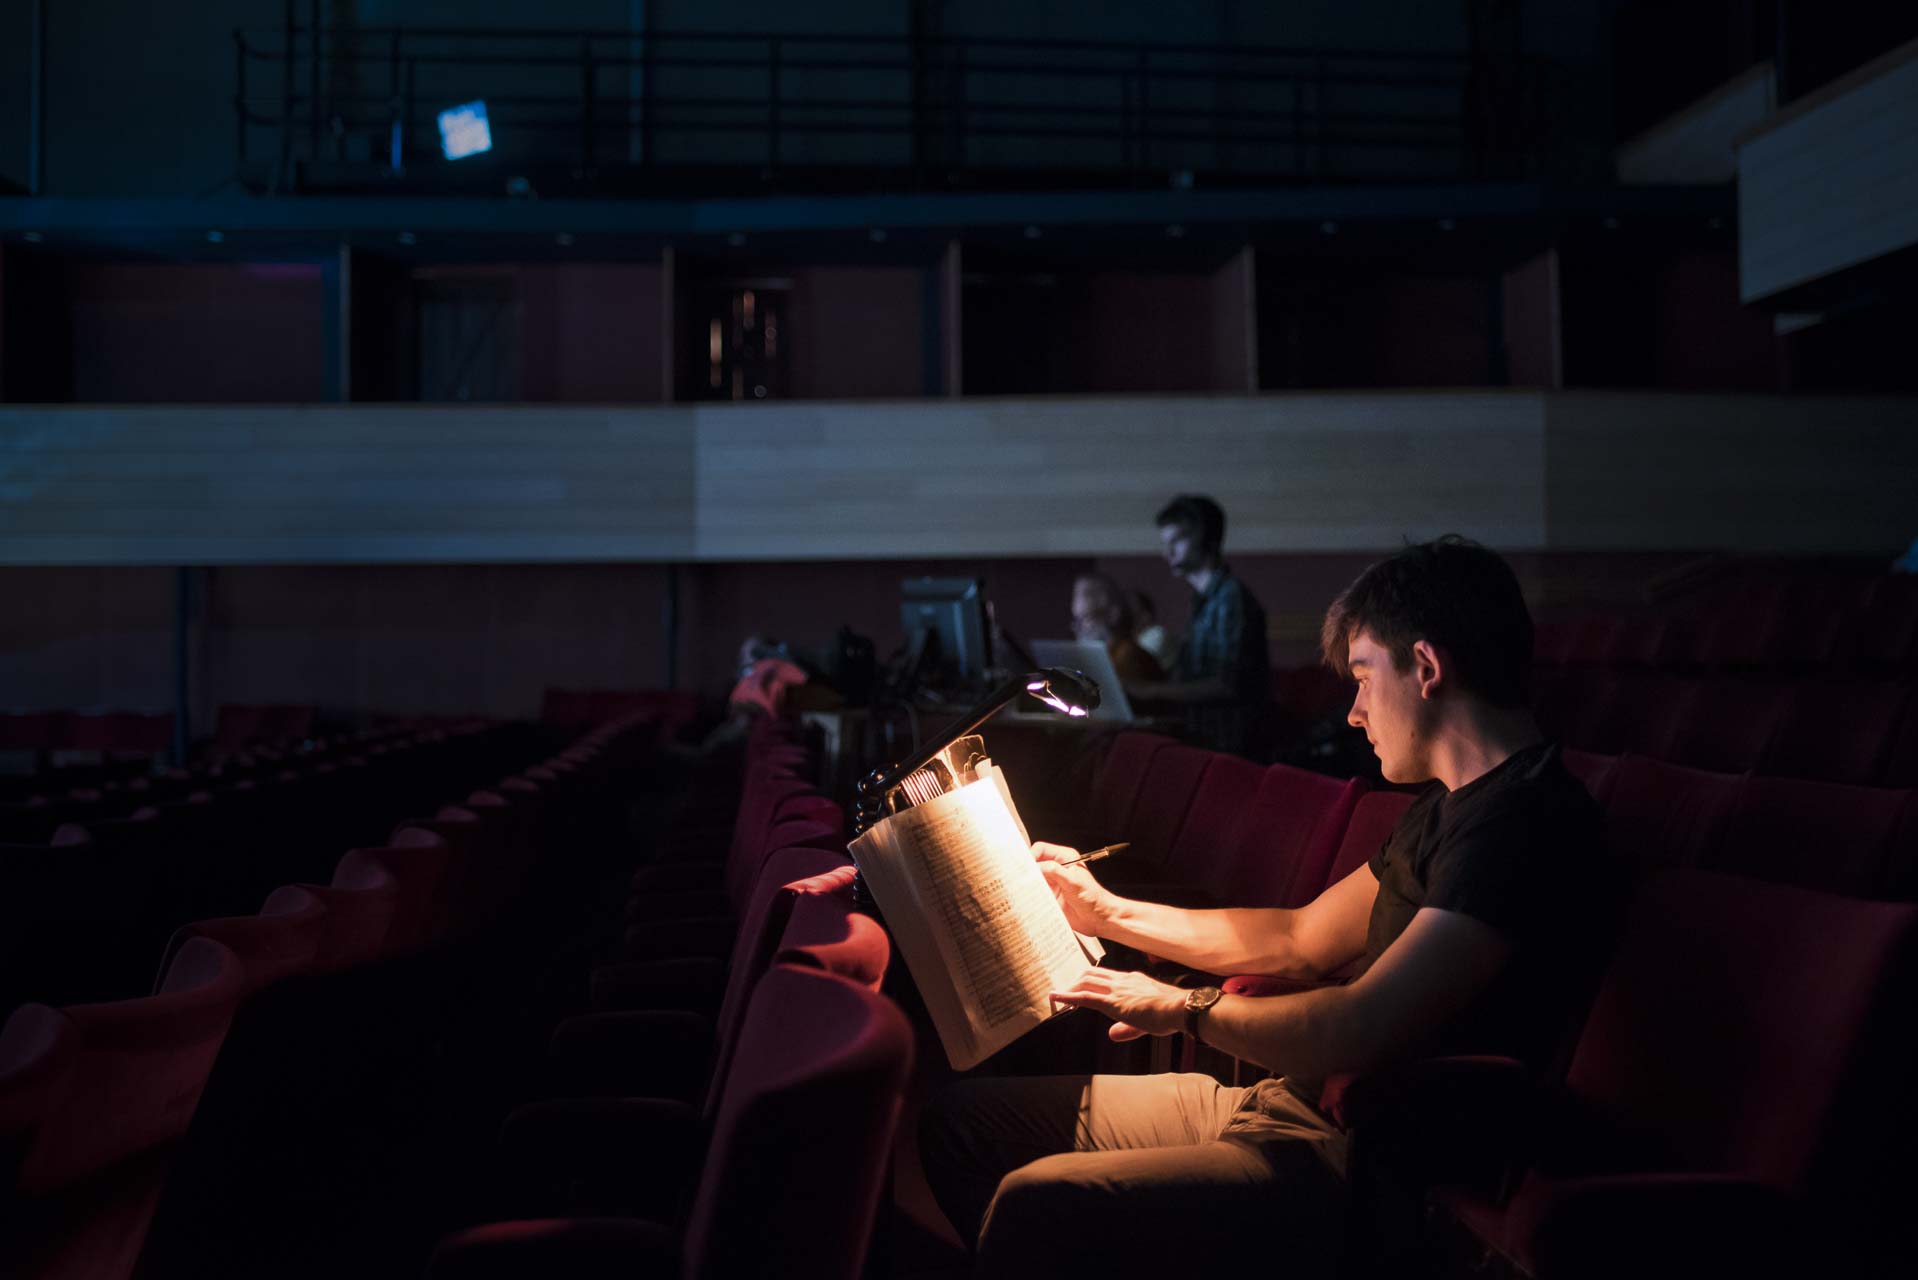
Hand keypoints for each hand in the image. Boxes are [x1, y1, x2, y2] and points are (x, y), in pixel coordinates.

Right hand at [1032, 842, 1115, 935]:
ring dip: (1027, 883)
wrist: (1098, 918)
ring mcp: (1052, 882)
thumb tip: (1036, 866)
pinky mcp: (1049, 895)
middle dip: (1027, 869)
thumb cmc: (1093, 898)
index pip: (1041, 849)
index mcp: (1064, 857)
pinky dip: (1029, 894)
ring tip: (1023, 888)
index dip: (1031, 855)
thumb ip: (1054, 871)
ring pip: (1032, 878)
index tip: (1026, 866)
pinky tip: (1028, 898)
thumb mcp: (1073, 881)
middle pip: (1034, 863)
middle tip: (1020, 877)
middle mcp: (1056, 868)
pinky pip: (1034, 892)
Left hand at [1051, 967, 1186, 1041]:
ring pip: (1086, 981)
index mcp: (1133, 980)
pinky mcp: (1113, 1001)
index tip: (1083, 982)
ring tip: (1059, 994)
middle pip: (1093, 973)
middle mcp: (1123, 980)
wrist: (1179, 1008)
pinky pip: (1085, 996)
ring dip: (1070, 987)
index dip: (1093, 978)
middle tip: (1066, 989)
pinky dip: (1067, 996)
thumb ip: (1127, 1027)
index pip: (1107, 975)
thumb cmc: (1171, 1012)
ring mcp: (1116, 989)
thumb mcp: (1147, 1020)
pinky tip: (1056, 997)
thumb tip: (1112, 1034)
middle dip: (1077, 980)